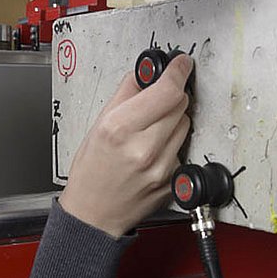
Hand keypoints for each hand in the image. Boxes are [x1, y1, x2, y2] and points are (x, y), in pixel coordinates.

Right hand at [58, 55, 192, 237]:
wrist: (94, 213)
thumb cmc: (91, 172)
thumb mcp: (97, 126)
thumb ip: (124, 94)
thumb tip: (145, 74)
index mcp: (120, 129)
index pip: (166, 91)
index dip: (177, 72)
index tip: (181, 64)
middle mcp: (144, 148)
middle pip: (180, 104)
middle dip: (170, 96)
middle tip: (155, 101)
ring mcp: (162, 166)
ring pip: (185, 124)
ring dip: (172, 120)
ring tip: (149, 131)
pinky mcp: (174, 179)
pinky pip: (183, 148)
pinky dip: (172, 143)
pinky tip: (152, 151)